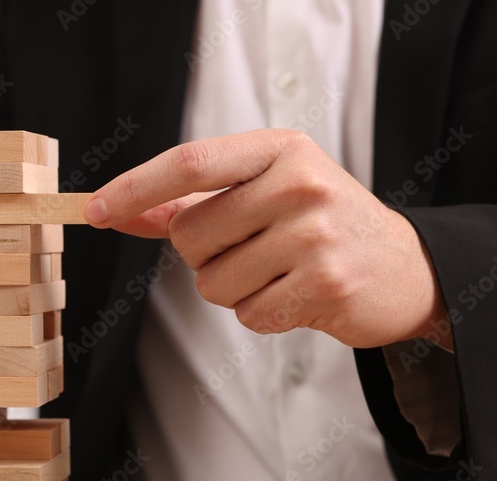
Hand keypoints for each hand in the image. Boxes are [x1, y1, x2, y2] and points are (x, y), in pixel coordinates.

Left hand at [83, 129, 450, 348]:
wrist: (403, 268)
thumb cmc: (318, 226)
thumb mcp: (261, 195)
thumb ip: (188, 203)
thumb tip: (121, 212)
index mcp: (279, 150)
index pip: (189, 163)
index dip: (135, 189)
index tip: (93, 210)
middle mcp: (299, 183)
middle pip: (190, 236)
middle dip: (202, 256)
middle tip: (251, 250)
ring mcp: (315, 233)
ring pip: (213, 283)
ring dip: (233, 290)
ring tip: (279, 273)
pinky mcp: (326, 284)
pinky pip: (248, 315)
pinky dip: (262, 314)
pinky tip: (297, 296)